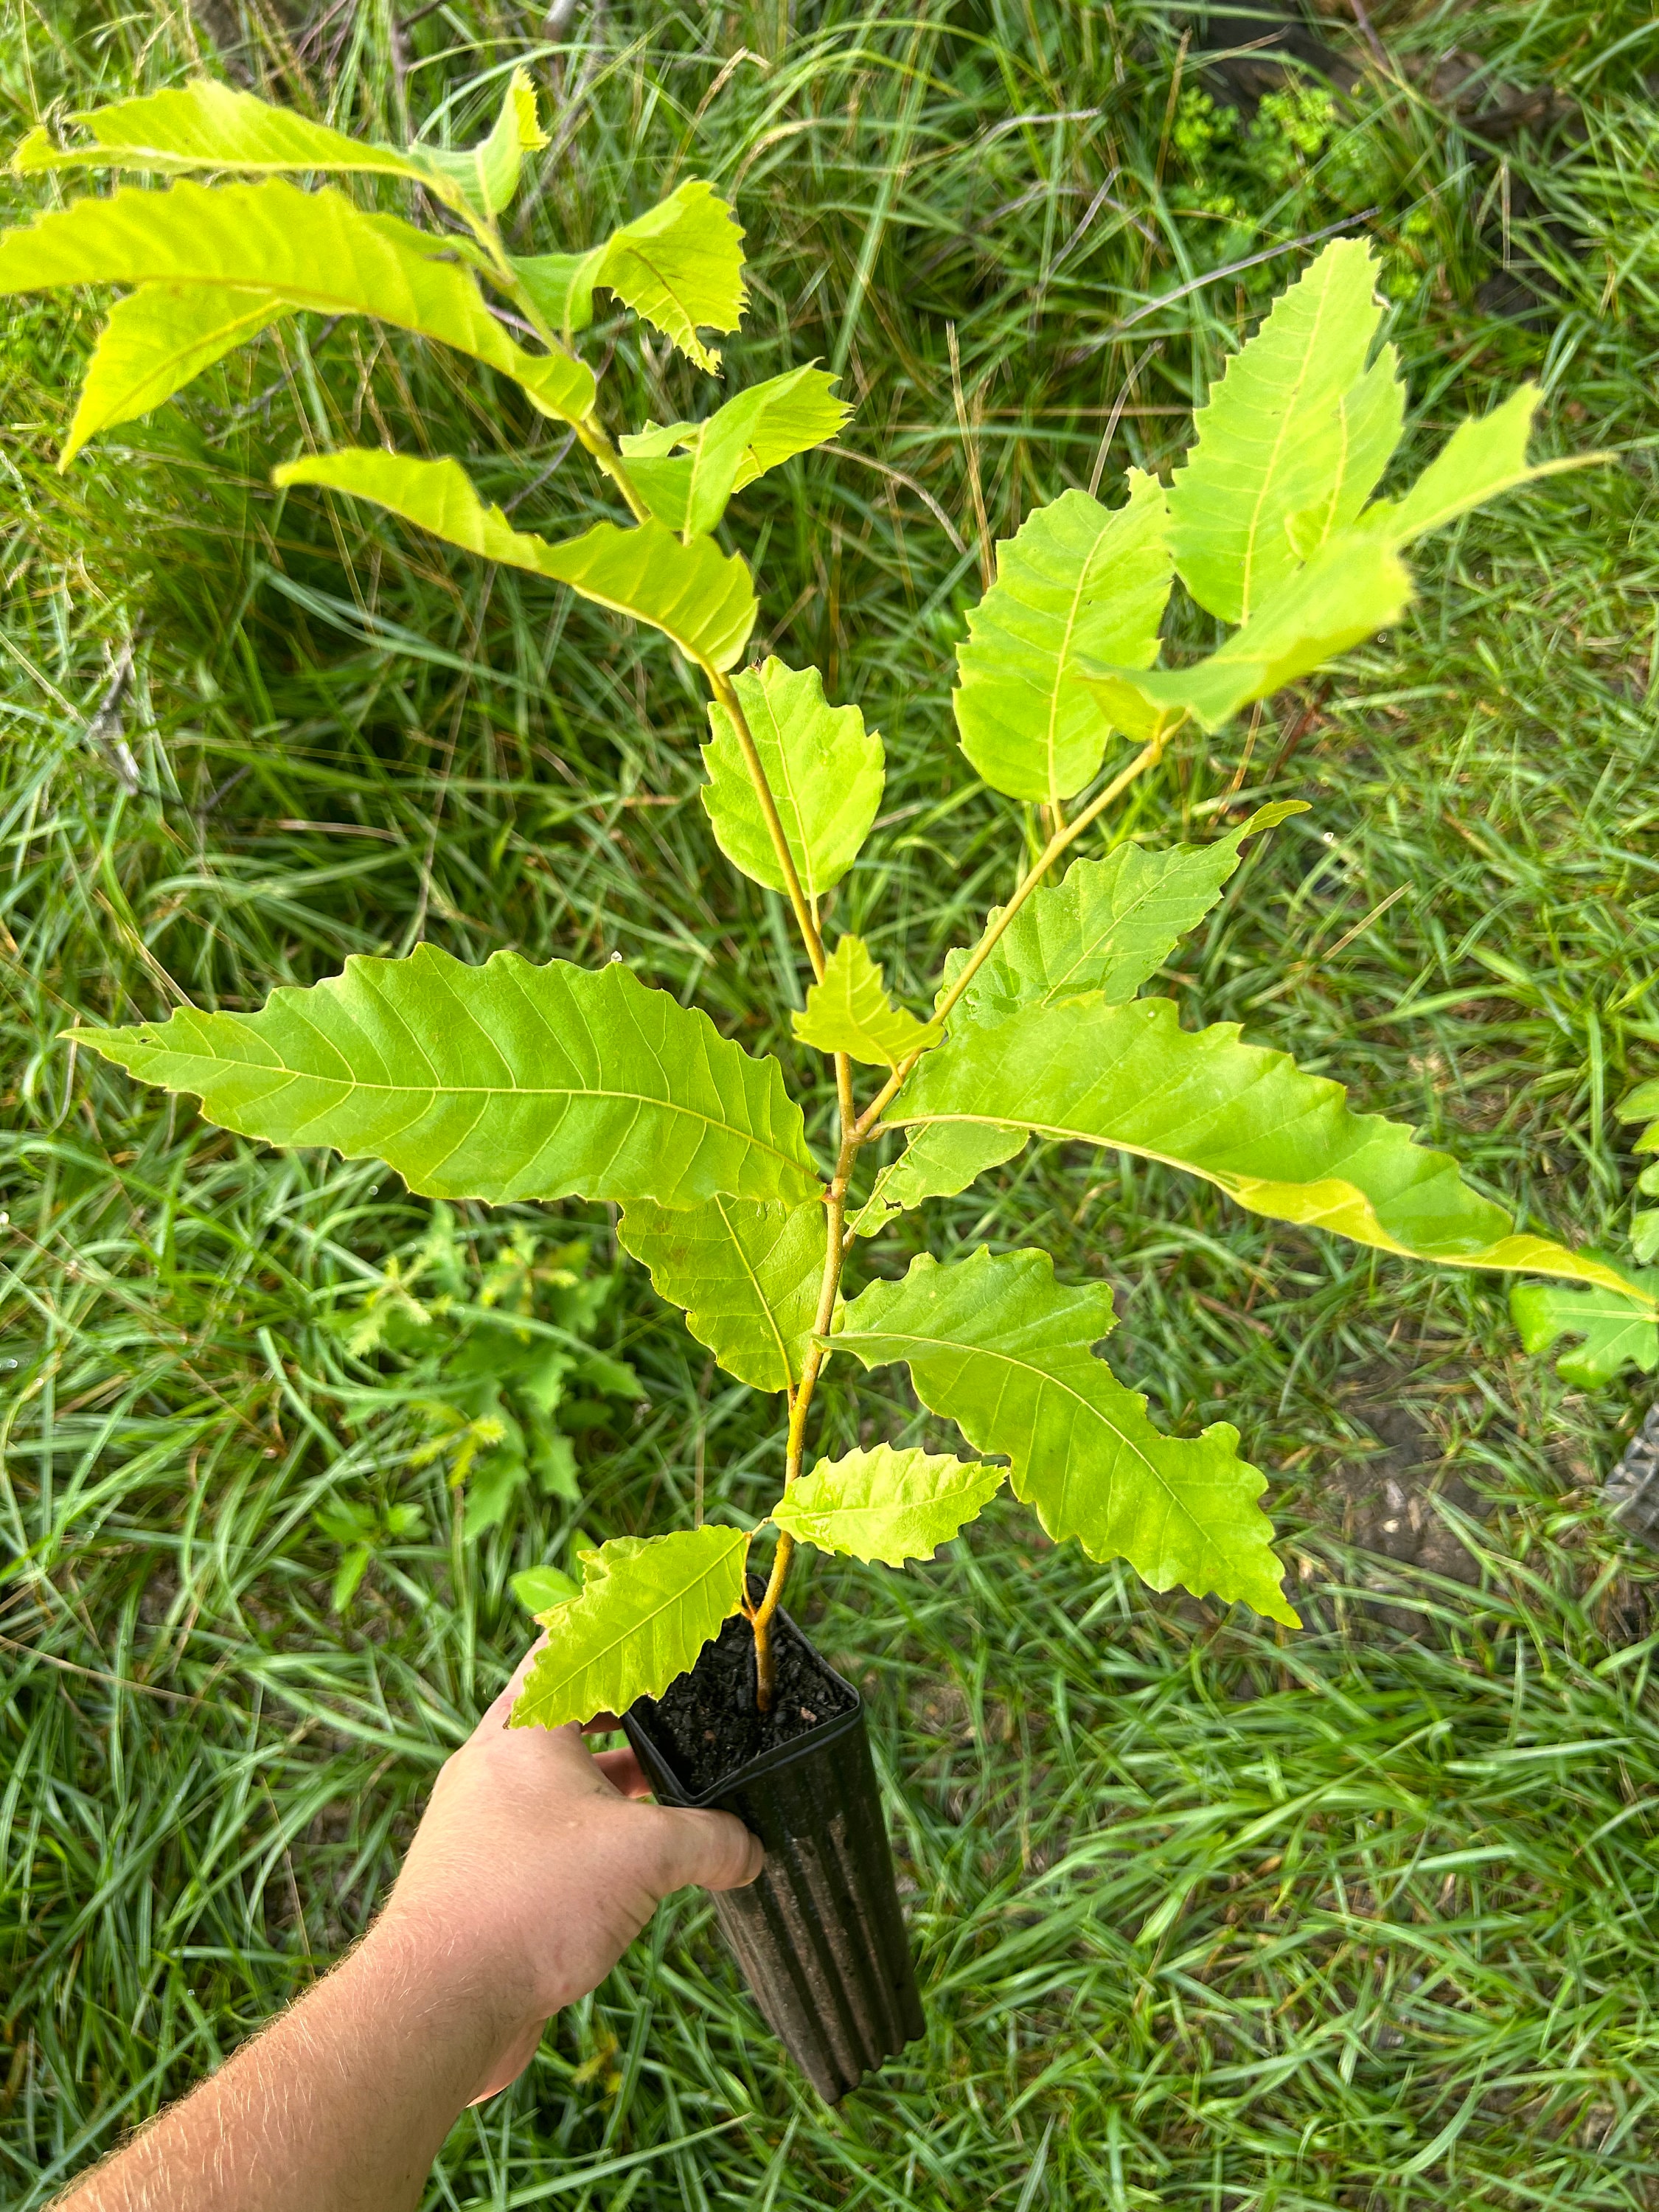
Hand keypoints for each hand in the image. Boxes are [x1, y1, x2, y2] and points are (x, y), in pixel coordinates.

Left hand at [369, 1644, 763, 2100]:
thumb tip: (752, 1851)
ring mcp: (482, 1825)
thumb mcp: (645, 1856)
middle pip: (564, 1719)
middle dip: (623, 1721)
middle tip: (677, 1717)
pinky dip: (588, 1840)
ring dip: (609, 1787)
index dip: (614, 1638)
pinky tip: (631, 1868)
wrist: (440, 2003)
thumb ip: (710, 1841)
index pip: (566, 1653)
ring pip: (556, 1785)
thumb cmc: (531, 1900)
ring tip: (669, 1793)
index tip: (659, 1636)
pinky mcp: (481, 1880)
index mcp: (523, 1731)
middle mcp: (493, 1767)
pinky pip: (544, 1839)